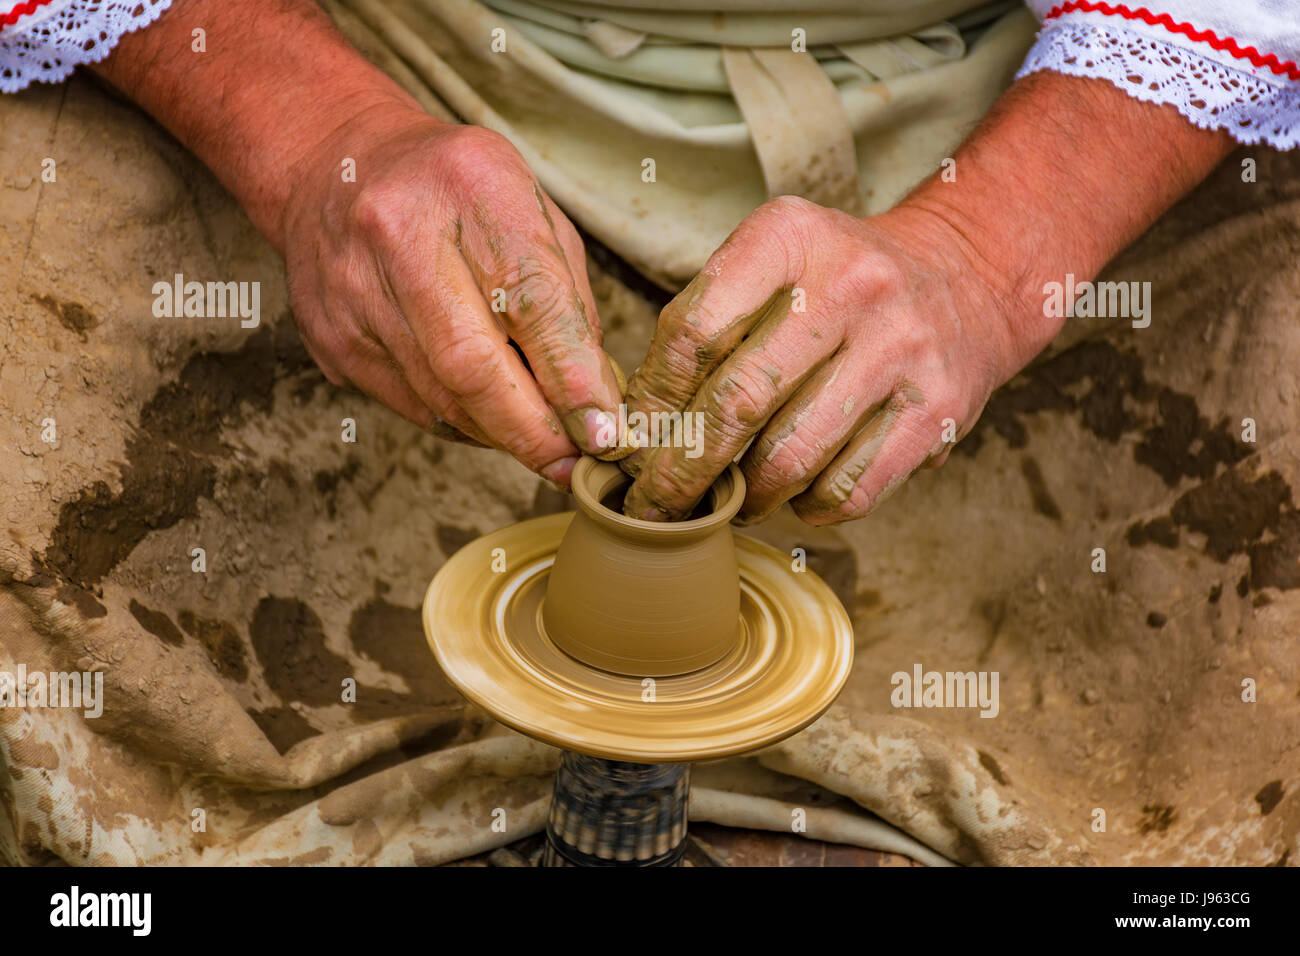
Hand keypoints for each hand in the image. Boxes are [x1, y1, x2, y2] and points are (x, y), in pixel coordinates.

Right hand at [280, 110, 621, 484]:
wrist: (333, 167)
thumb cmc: (455, 190)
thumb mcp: (531, 209)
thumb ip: (567, 300)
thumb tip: (596, 398)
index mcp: (469, 186)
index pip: (531, 302)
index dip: (572, 380)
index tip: (605, 432)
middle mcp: (399, 235)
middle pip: (473, 367)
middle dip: (533, 431)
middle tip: (576, 466)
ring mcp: (354, 292)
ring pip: (442, 399)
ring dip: (502, 434)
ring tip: (542, 444)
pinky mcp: (331, 339)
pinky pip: (412, 406)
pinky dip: (462, 423)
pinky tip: (489, 418)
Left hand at [621, 196, 1049, 524]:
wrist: (970, 277)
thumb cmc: (841, 283)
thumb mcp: (775, 263)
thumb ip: (710, 324)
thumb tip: (638, 426)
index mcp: (791, 237)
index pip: (693, 331)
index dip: (653, 401)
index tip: (634, 443)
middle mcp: (851, 286)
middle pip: (737, 402)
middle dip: (684, 470)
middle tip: (657, 503)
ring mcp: (900, 350)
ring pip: (791, 458)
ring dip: (748, 496)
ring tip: (733, 501)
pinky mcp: (937, 411)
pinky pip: (849, 489)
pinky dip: (811, 507)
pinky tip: (800, 494)